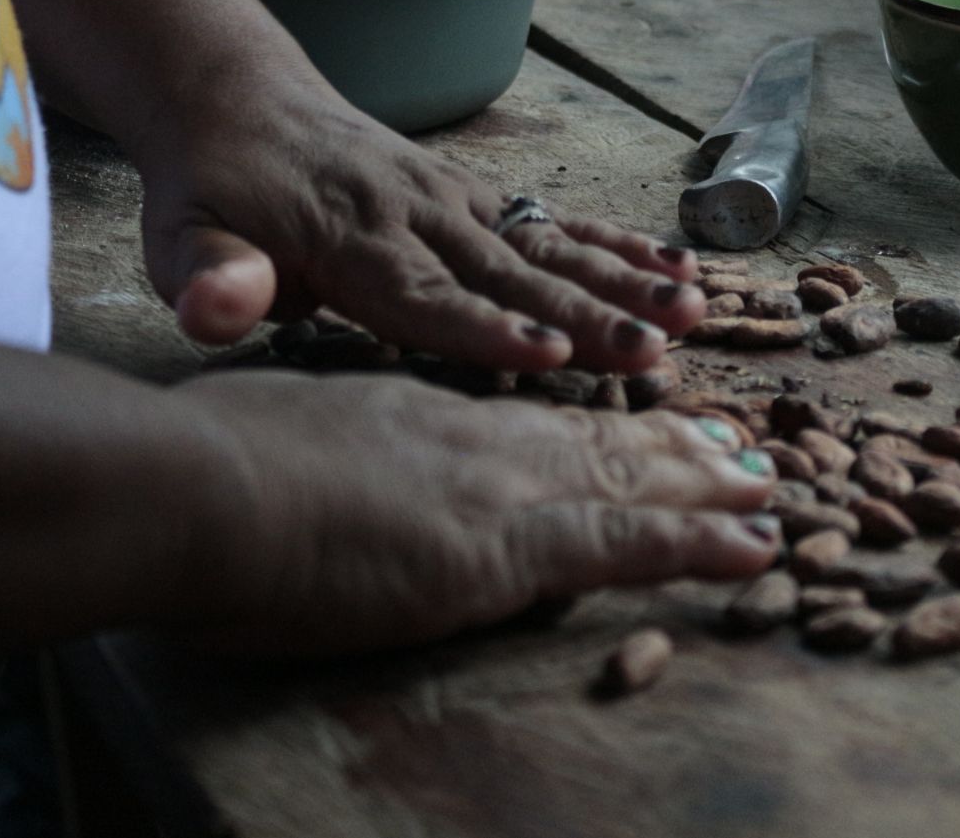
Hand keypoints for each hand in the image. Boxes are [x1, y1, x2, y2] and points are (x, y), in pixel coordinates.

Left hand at [135, 71, 708, 373]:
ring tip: (693, 310)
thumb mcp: (178, 237)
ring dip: (624, 278)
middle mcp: (414, 214)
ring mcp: (452, 198)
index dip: (487, 328)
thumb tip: (218, 309)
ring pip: (547, 242)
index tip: (549, 354)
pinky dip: (617, 240)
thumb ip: (207, 278)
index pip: (423, 295)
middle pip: (509, 272)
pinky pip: (554, 217)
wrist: (237, 99)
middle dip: (588, 313)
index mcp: (346, 240)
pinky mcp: (473, 191)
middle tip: (654, 349)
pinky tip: (676, 267)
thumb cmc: (210, 192)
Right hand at [171, 371, 778, 654]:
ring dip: (702, 486)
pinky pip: (624, 541)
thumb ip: (317, 449)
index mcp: (415, 413)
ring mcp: (495, 486)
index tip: (631, 425)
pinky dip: (696, 541)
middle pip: (591, 438)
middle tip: (735, 450)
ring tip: (764, 491)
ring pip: (625, 477)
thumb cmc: (204, 466)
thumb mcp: (272, 435)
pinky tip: (752, 546)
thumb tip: (315, 462)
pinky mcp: (504, 547)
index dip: (588, 425)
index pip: (523, 422)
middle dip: (669, 448)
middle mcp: (472, 437)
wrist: (195, 488)